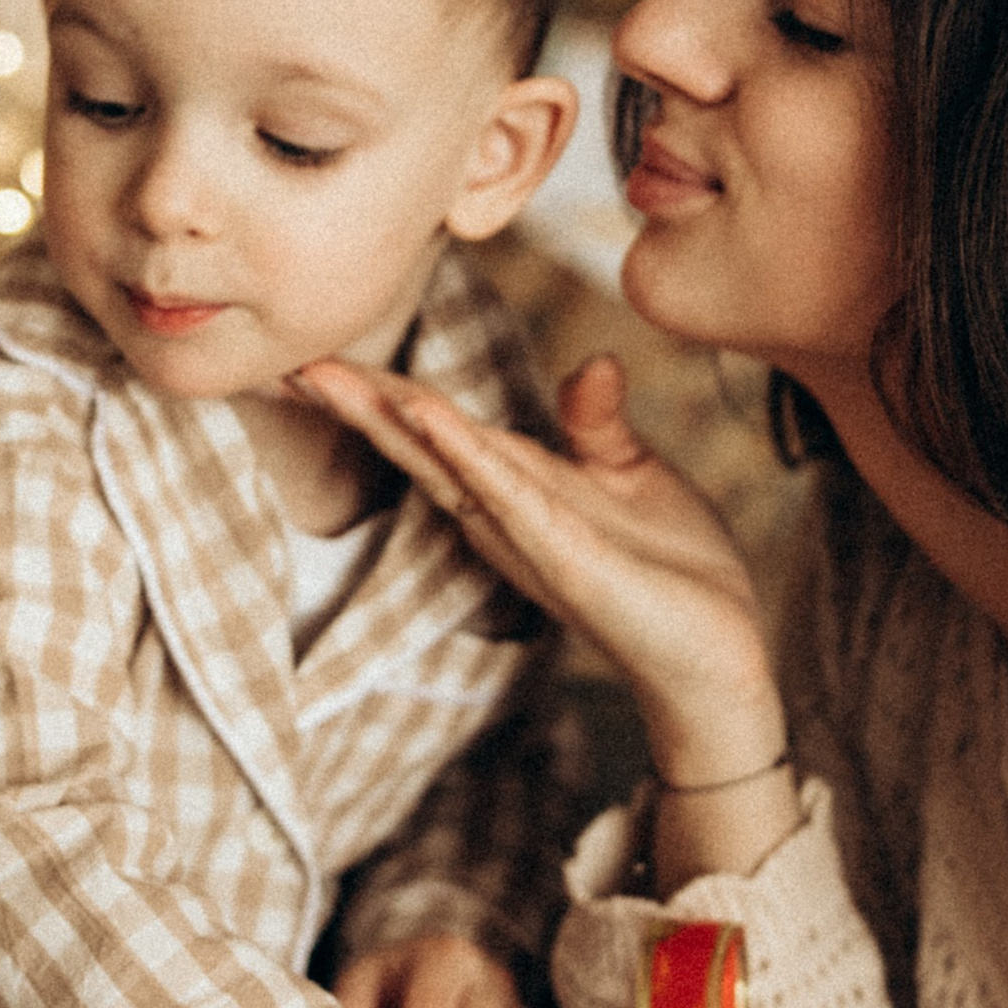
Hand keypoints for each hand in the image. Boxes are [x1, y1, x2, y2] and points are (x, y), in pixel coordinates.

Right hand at [296, 351, 780, 782]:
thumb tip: (593, 360)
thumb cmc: (670, 568)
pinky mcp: (565, 556)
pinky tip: (424, 415)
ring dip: (385, 419)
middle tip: (286, 362)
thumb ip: (596, 421)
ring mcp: (526, 535)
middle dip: (353, 404)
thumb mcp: (630, 472)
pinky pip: (506, 495)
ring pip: (440, 465)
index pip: (432, 429)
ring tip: (328, 375)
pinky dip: (463, 454)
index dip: (377, 390)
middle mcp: (502, 511)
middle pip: (413, 445)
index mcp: (513, 484)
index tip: (313, 356)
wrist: (720, 651)